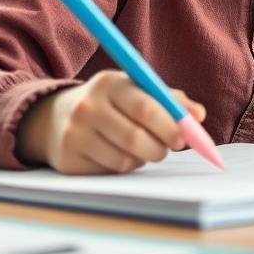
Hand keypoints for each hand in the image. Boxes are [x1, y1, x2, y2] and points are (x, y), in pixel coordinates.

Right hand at [15, 70, 206, 174]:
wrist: (55, 117)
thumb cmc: (110, 103)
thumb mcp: (135, 90)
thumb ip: (169, 99)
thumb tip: (199, 115)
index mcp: (109, 83)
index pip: (146, 107)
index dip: (170, 125)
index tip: (184, 136)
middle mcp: (87, 106)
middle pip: (136, 137)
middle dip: (160, 147)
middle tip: (168, 148)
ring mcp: (74, 134)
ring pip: (125, 159)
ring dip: (143, 157)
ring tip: (141, 147)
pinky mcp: (68, 160)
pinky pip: (111, 171)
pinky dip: (124, 166)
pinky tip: (118, 153)